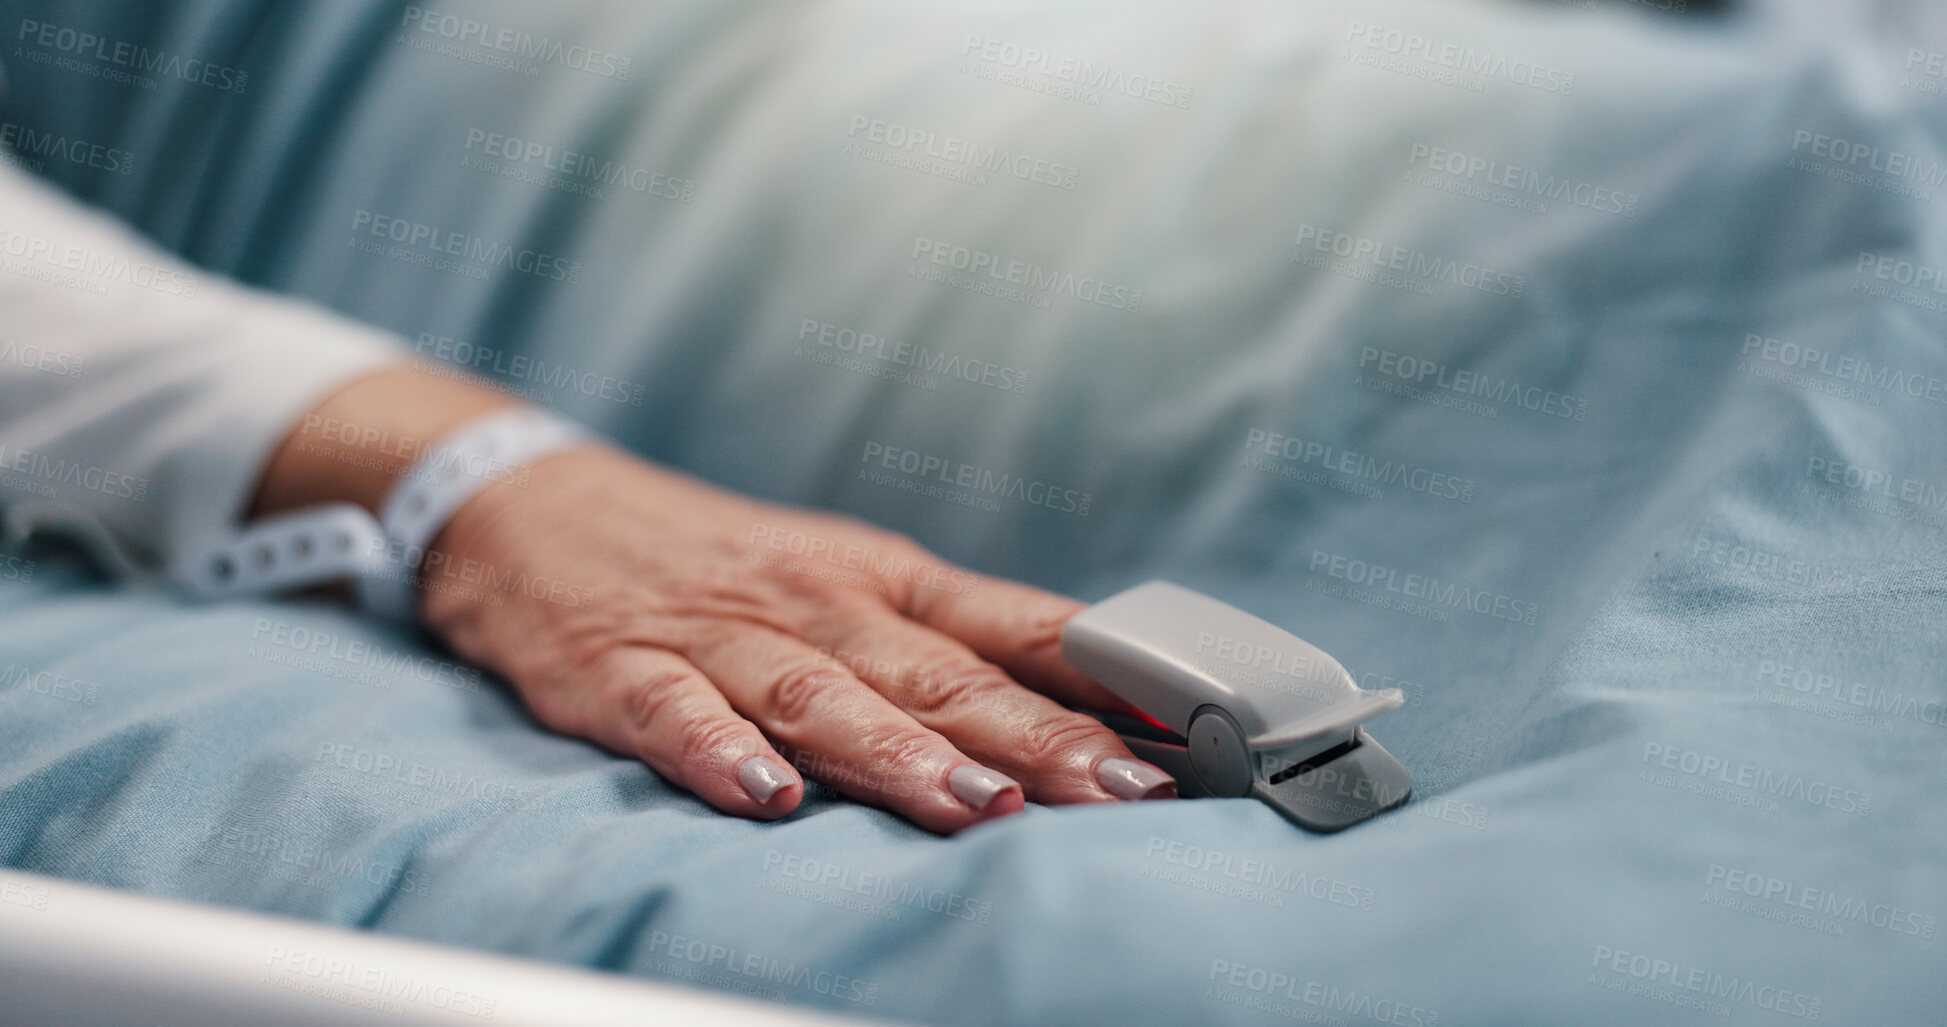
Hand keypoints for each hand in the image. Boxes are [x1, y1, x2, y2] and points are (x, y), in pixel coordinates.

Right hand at [254, 367, 1175, 833]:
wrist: (537, 505)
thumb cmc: (721, 561)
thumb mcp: (848, 581)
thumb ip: (953, 646)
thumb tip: (1095, 707)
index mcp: (885, 580)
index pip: (1013, 625)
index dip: (1104, 678)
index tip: (1192, 728)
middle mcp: (819, 601)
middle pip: (940, 674)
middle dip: (1038, 737)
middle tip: (1121, 792)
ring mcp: (720, 633)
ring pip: (823, 697)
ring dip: (903, 754)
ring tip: (979, 806)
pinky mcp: (622, 666)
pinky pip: (674, 712)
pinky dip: (718, 752)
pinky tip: (764, 797)